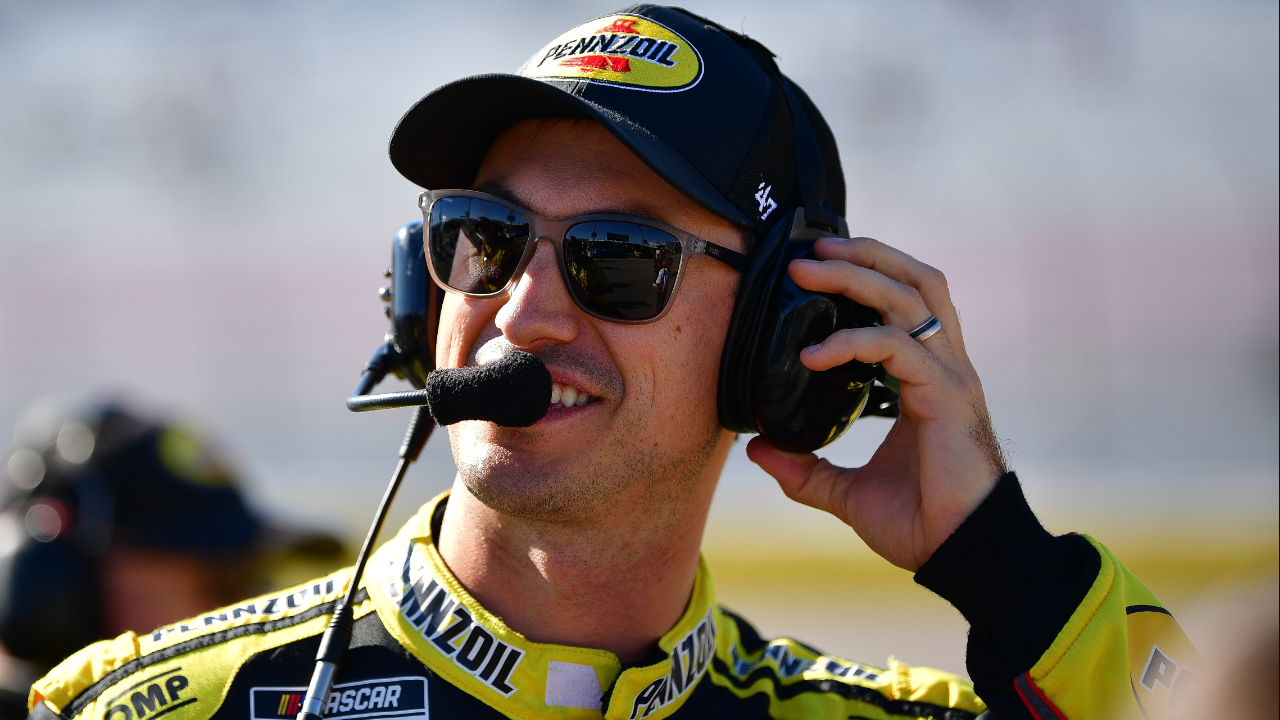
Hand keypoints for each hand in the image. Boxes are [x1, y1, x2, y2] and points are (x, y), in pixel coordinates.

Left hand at [746, 237, 1005, 571]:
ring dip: (859, 275)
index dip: (869, 277)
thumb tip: (758, 452)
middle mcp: (944, 368)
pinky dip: (853, 341)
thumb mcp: (847, 494)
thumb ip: (806, 470)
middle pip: (915, 282)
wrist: (965, 557)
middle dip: (863, 257)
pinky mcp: (946, 397)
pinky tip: (813, 353)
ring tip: (810, 271)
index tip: (816, 271)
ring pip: (912, 298)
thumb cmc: (921, 524)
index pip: (907, 304)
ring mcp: (950, 378)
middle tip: (810, 253)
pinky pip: (897, 347)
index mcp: (927, 380)